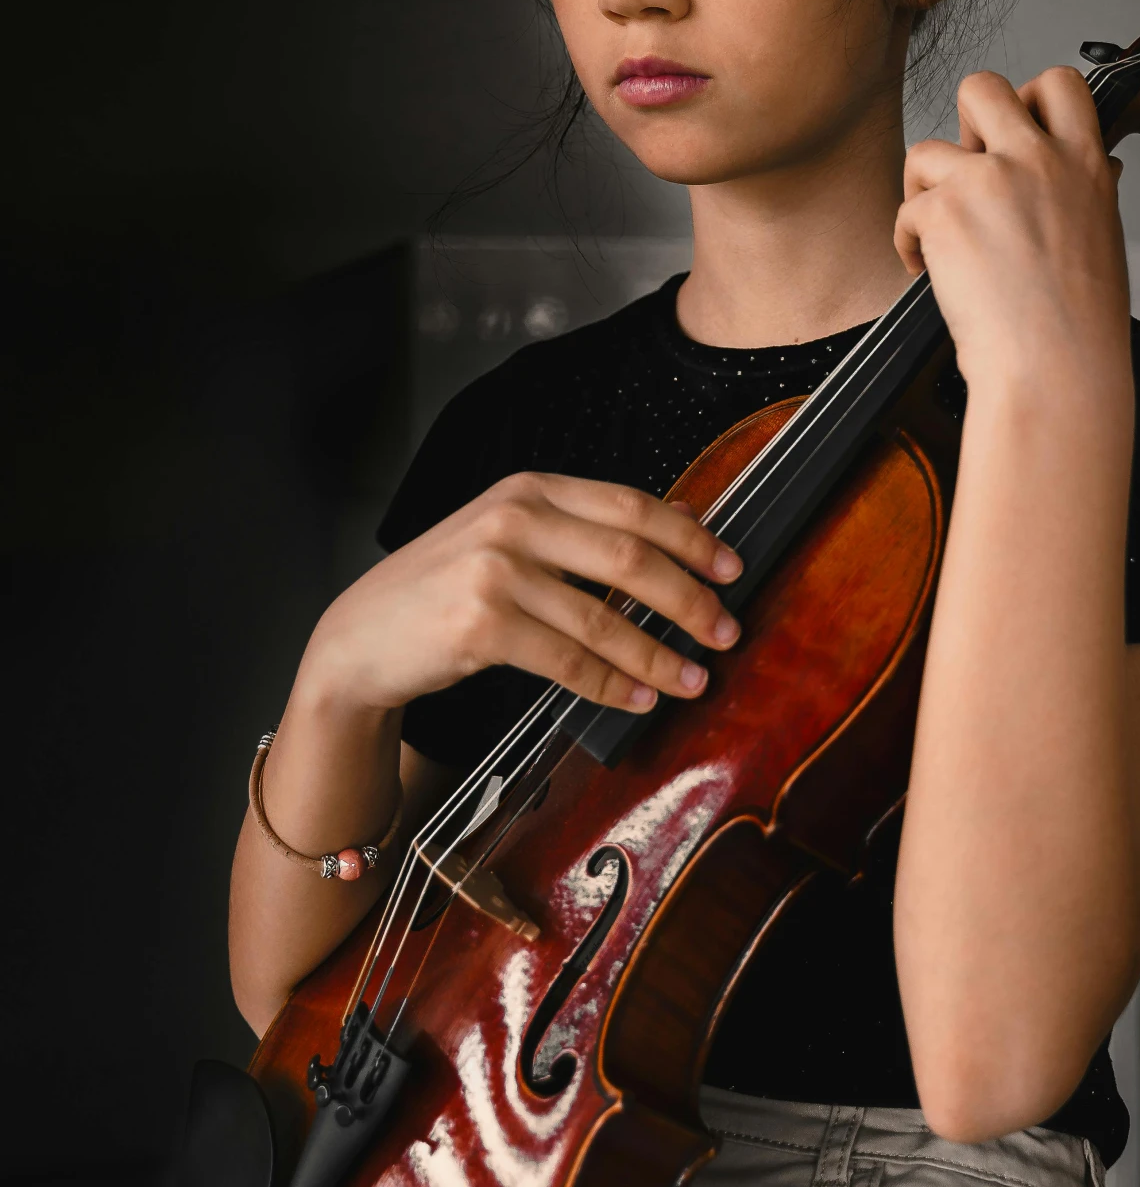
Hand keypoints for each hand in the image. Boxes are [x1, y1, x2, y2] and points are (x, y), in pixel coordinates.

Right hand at [300, 476, 742, 719]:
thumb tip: (686, 517)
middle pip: (630, 557)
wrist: (359, 638)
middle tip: (726, 631)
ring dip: (660, 655)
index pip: (632, 505)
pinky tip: (638, 698)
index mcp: (531, 488)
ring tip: (694, 678)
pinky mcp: (481, 624)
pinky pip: (568, 661)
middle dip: (690, 599)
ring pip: (605, 618)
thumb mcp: (513, 536)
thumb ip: (589, 525)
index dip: (691, 538)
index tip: (732, 568)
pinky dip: (612, 684)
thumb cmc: (445, 588)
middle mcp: (515, 518)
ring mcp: (496, 570)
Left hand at [894, 68, 1131, 394]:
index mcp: (1086, 164)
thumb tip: (1094, 166)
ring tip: (941, 237)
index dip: (1029, 98)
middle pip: (982, 86)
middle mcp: (1038, 159)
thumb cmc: (1081, 324)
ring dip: (924, 192)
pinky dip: (908, 242)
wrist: (1054, 369)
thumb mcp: (1104, 238)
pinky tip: (929, 273)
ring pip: (925, 150)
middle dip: (964, 123)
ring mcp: (987, 180)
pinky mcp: (943, 211)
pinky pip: (905, 209)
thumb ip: (1088, 191)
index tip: (1016, 131)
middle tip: (967, 171)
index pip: (1060, 82)